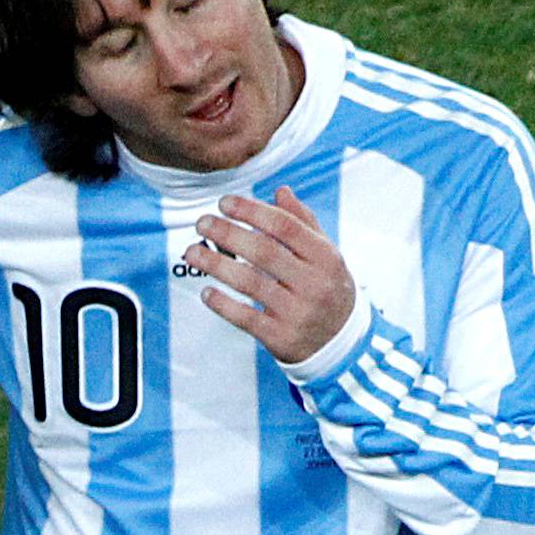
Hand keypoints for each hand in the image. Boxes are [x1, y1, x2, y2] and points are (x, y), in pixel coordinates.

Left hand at [184, 186, 356, 362]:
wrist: (343, 343)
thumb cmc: (327, 289)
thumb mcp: (325, 255)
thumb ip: (303, 222)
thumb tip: (280, 191)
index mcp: (326, 257)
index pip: (285, 226)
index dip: (252, 211)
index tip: (224, 203)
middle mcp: (314, 283)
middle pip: (264, 251)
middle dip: (228, 233)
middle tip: (202, 223)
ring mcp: (298, 312)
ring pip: (250, 283)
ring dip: (216, 264)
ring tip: (192, 252)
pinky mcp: (282, 338)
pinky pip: (246, 318)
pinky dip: (222, 304)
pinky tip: (206, 291)